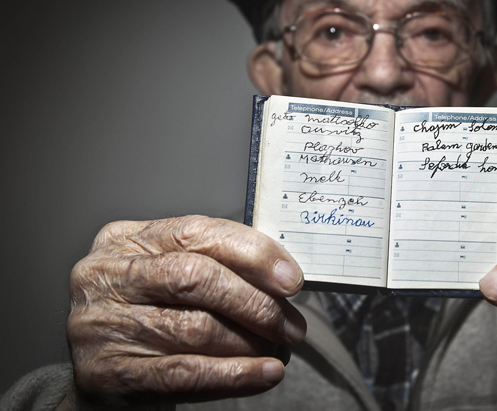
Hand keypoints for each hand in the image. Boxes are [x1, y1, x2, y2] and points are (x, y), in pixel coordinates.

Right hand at [67, 215, 306, 404]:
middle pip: (196, 278)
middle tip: (291, 324)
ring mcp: (103, 324)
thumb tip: (282, 276)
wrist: (94, 371)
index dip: (252, 253)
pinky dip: (234, 374)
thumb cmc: (144, 311)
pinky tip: (264, 373)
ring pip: (196, 328)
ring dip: (250, 342)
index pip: (198, 232)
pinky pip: (185, 373)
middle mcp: (108, 275)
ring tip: (279, 349)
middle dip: (255, 302)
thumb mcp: (166, 274)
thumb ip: (212, 263)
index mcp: (126, 239)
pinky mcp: (109, 372)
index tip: (292, 278)